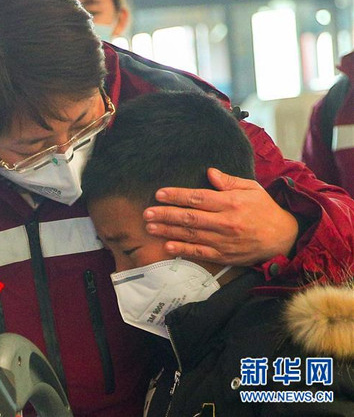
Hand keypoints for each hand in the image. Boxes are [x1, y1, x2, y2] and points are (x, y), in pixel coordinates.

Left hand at [143, 168, 298, 265]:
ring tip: (150, 227)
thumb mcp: (252, 188)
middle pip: (190, 218)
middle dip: (166, 214)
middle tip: (147, 213)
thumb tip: (209, 173)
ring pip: (191, 235)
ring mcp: (223, 241)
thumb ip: (229, 181)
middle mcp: (225, 222)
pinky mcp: (224, 256)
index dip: (176, 196)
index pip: (198, 198)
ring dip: (168, 231)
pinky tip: (167, 246)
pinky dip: (183, 250)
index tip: (159, 194)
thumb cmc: (265, 209)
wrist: (283, 238)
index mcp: (231, 203)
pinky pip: (199, 253)